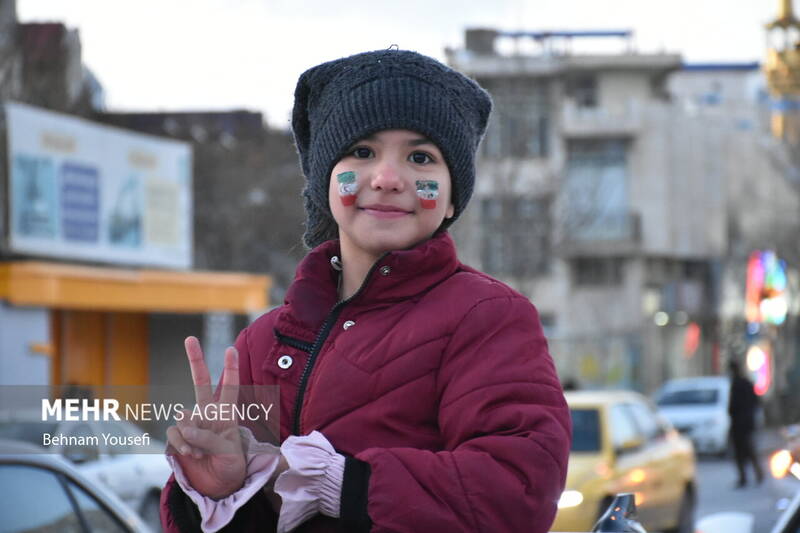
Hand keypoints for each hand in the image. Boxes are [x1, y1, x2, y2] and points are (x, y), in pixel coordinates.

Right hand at [166, 336, 246, 498]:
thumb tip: (187, 426)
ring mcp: (191, 423)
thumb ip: (210, 438)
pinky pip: (175, 433)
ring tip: (203, 453)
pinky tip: (192, 455)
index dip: (230, 369)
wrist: (218, 485)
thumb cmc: (231, 465)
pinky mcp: (177, 436)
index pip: (229, 388)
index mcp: (227, 414)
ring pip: (184, 418)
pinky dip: (182, 445)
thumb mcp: (229, 452)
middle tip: (190, 338)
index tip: (231, 349)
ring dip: (192, 438)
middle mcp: (208, 413)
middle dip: (195, 359)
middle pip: (200, 381)